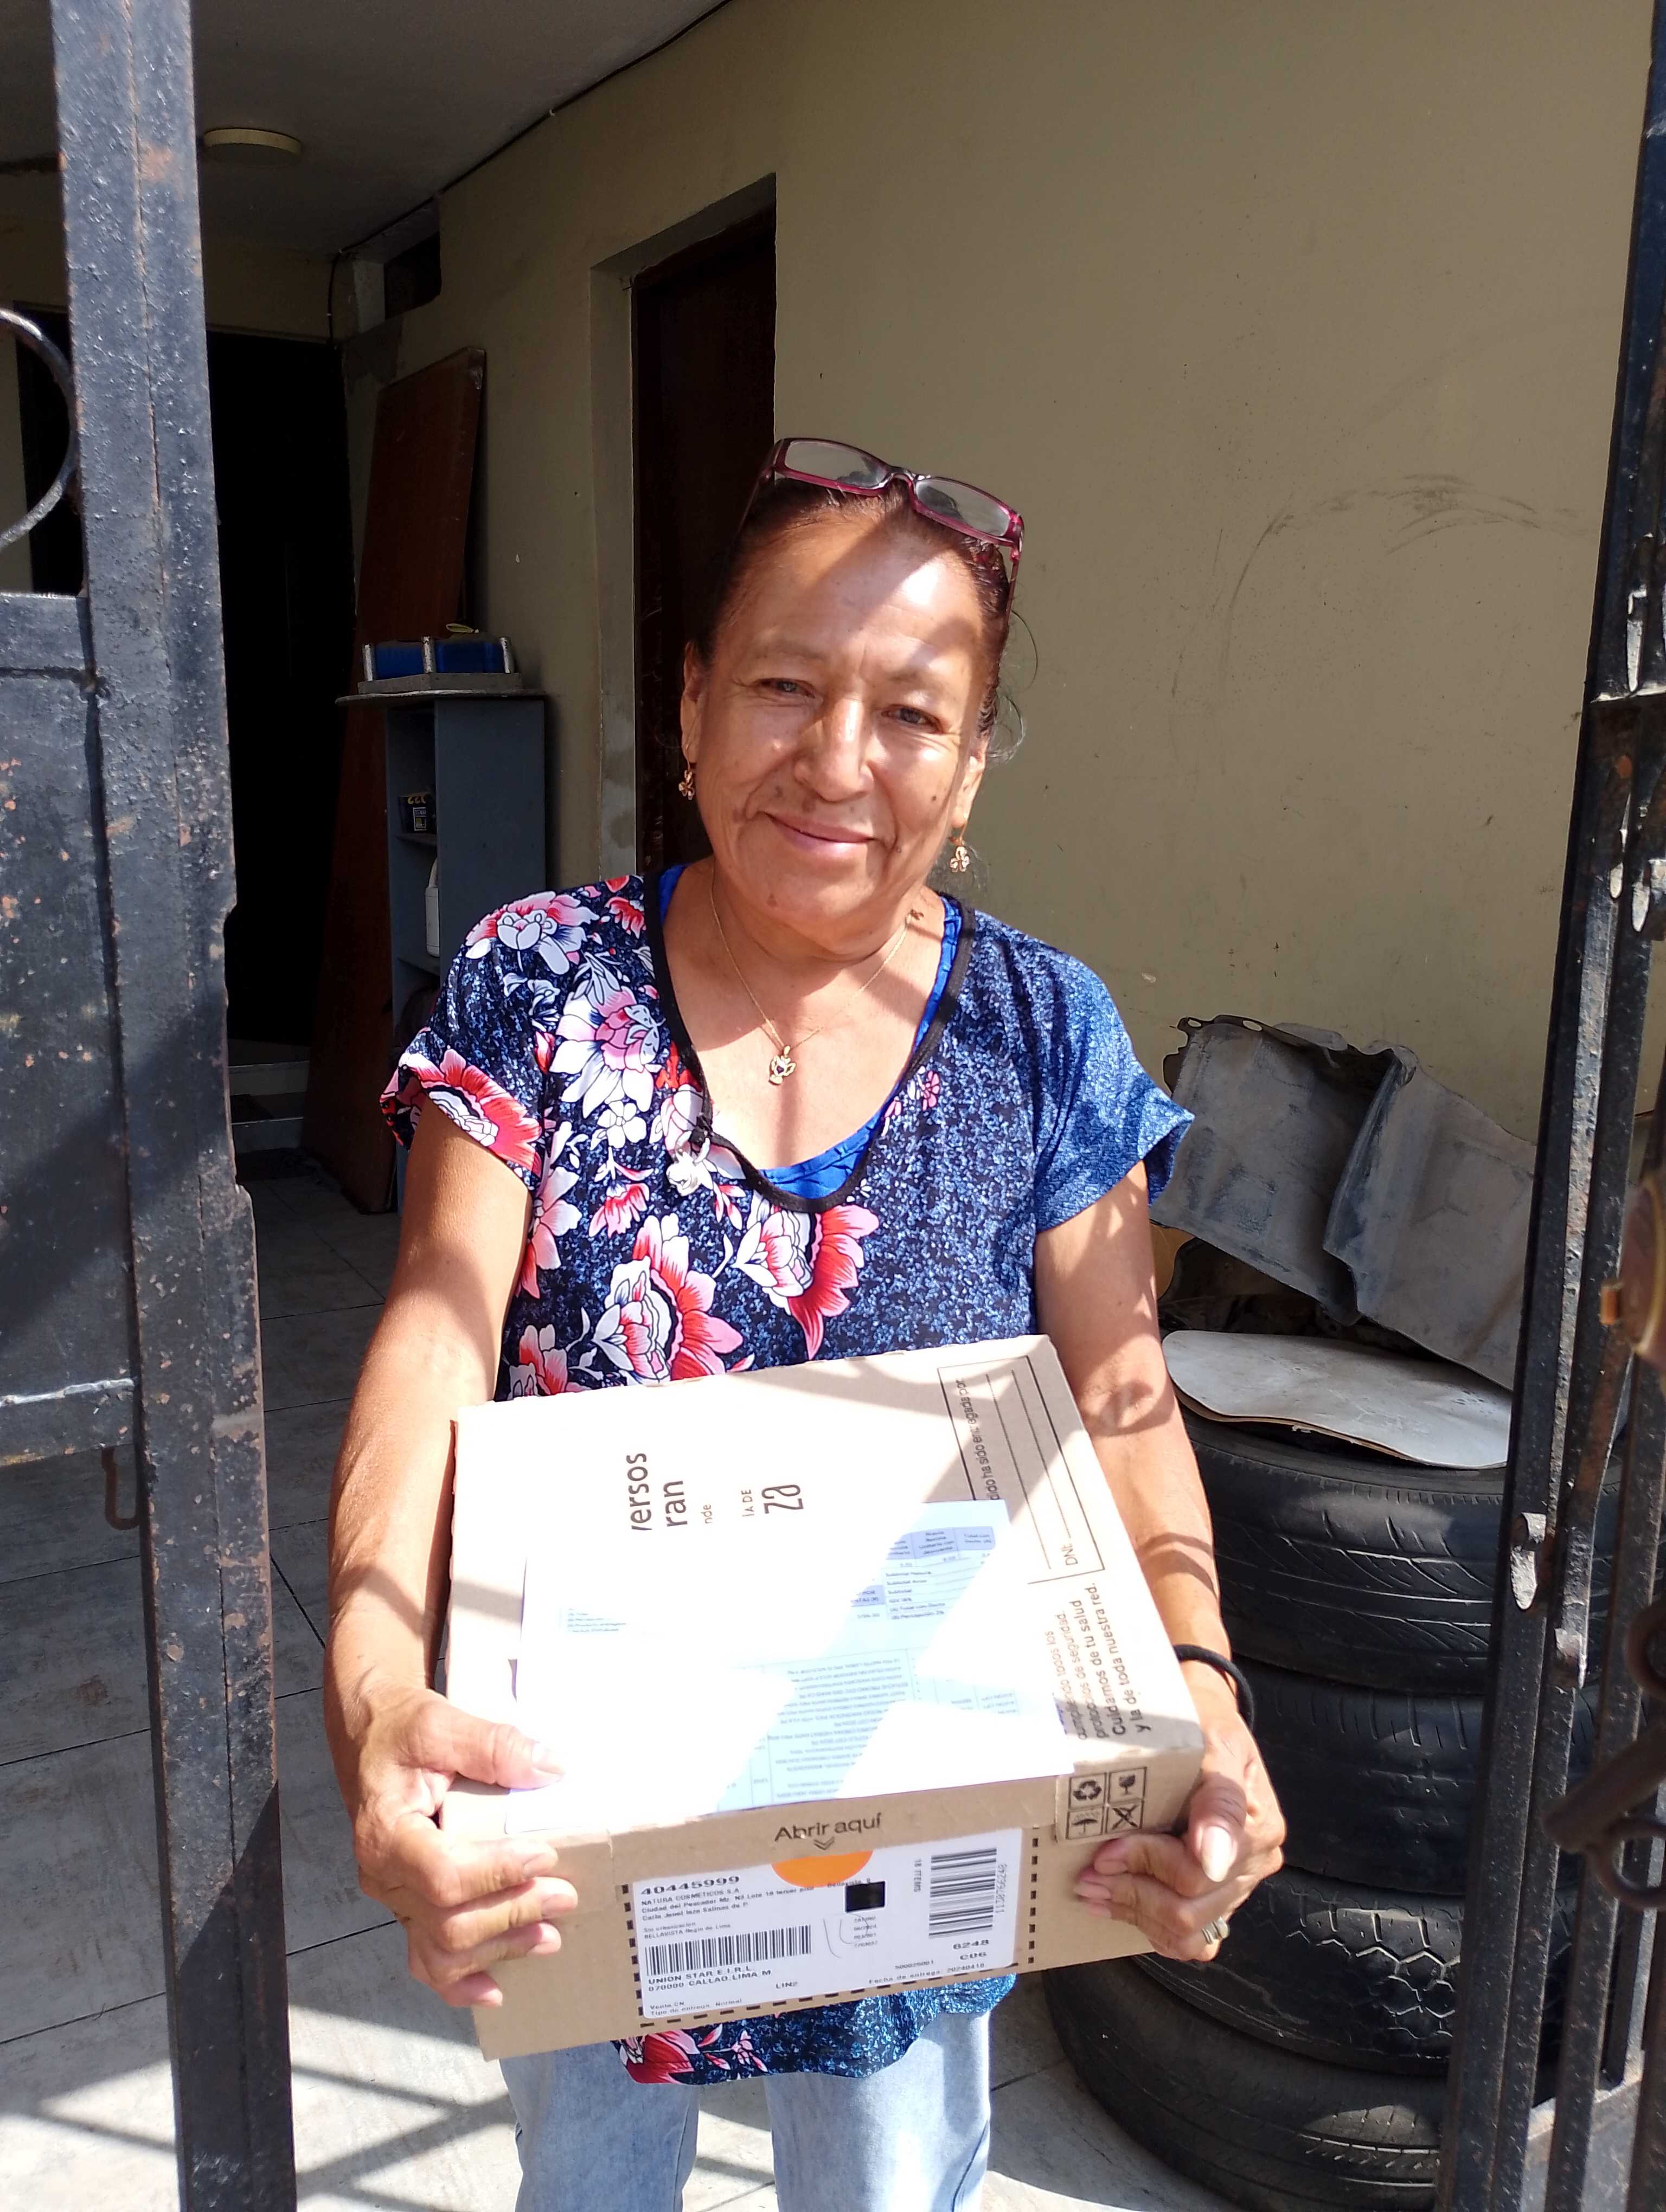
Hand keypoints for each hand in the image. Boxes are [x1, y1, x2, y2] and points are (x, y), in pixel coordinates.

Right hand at [338, 1681, 577, 2006]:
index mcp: (384, 1832)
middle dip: (511, 1913)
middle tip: (564, 1896)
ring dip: (499, 1947)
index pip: (443, 1874)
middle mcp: (384, 1876)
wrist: (372, 1736)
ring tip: (549, 1936)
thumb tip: (549, 1767)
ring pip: (441, 1950)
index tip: (544, 1857)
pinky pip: (427, 1957)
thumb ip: (492, 1744)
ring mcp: (395, 1898)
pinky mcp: (410, 1905)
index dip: (497, 1874)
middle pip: (448, 1921)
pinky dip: (459, 1982)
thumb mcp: (441, 1722)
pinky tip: (494, 1987)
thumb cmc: (401, 1730)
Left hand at [1072, 1663, 1283, 1960]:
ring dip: (1136, 1913)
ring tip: (1094, 1890)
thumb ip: (1219, 1797)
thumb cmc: (1202, 1722)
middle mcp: (1253, 1863)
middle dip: (1132, 1892)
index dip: (1146, 1864)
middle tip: (1087, 1875)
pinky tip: (1120, 1906)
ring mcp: (1236, 1885)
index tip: (1106, 1852)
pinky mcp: (1217, 1897)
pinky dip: (1153, 1928)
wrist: (1203, 1718)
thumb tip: (1212, 1858)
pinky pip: (1191, 1940)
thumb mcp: (1213, 1739)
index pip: (1197, 1872)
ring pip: (1188, 1932)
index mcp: (1257, 1826)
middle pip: (1189, 1909)